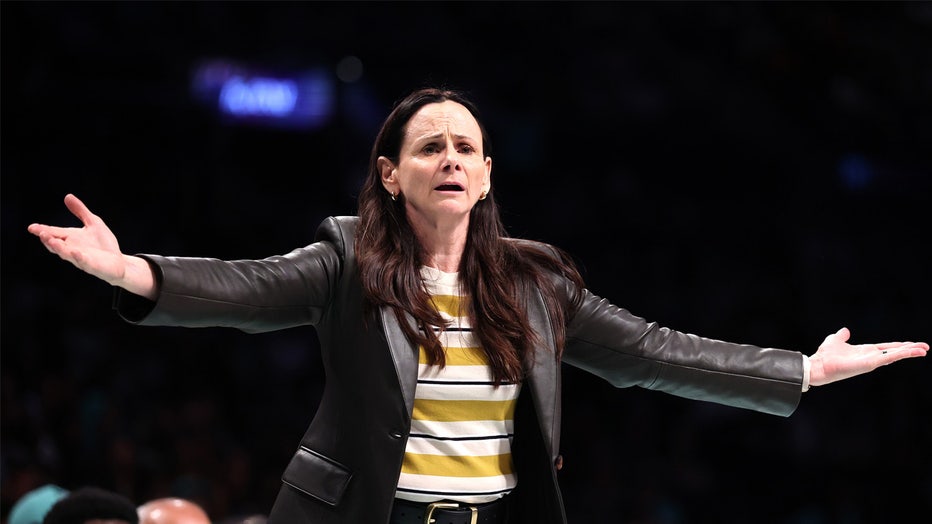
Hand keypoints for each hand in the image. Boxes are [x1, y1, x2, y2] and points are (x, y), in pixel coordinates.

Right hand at [28, 194, 155, 297]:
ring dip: (59, 248)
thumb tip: (68, 196)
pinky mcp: (92, 265)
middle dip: (48, 239)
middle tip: (40, 233)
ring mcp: (81, 258)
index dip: (42, 230)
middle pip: (56, 245)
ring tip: (51, 240)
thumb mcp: (93, 222)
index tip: (31, 227)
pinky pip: (84, 262)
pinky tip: (76, 252)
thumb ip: (80, 211)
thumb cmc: (104, 244)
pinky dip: (79, 257)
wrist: (119, 262)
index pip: (54, 233)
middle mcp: (72, 249)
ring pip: (67, 254)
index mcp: (71, 238)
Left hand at [808, 327, 927, 386]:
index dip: (900, 346)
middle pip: (894, 352)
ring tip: (924, 350)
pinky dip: (900, 354)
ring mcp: (872, 361)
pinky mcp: (870, 364)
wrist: (818, 365)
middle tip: (925, 348)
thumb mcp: (835, 340)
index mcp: (866, 351)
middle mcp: (871, 357)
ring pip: (894, 355)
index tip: (913, 344)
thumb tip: (845, 330)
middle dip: (910, 349)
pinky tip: (912, 351)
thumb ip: (842, 336)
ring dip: (909, 352)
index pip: (887, 348)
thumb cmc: (825, 355)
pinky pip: (888, 357)